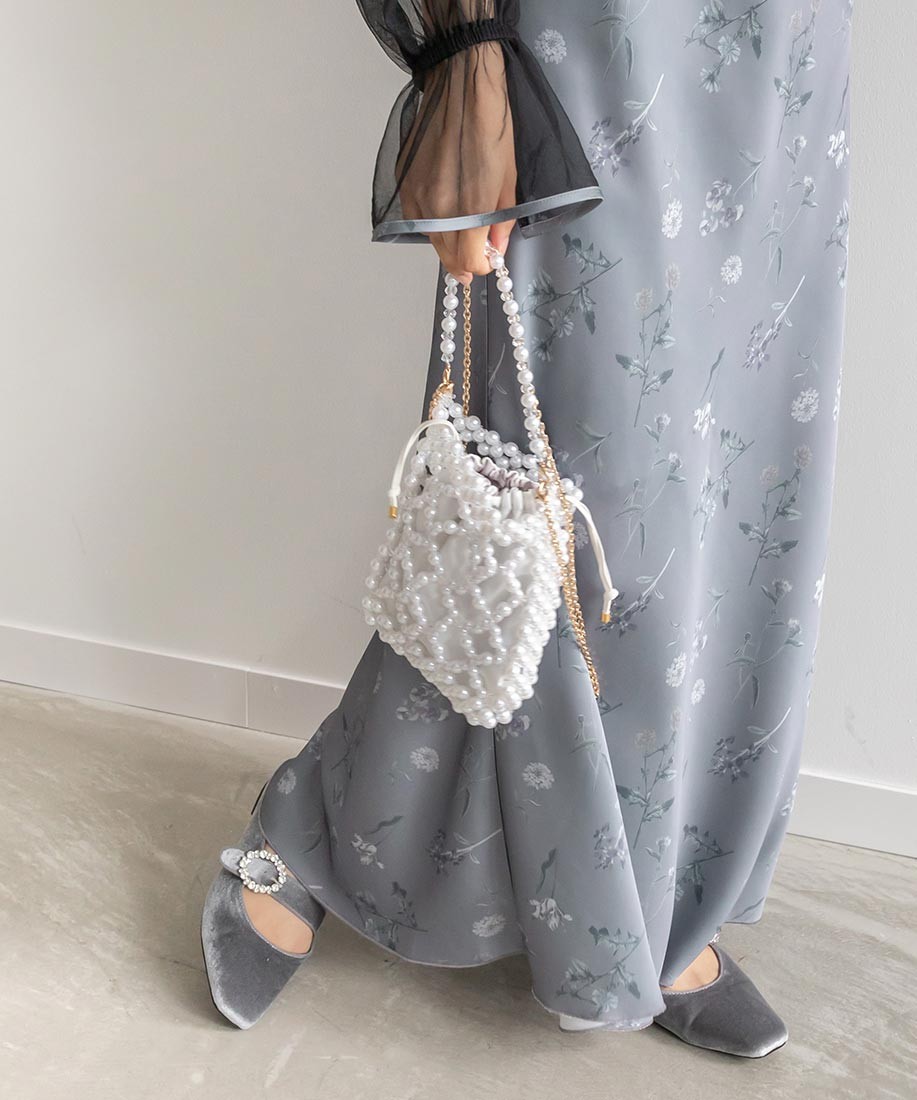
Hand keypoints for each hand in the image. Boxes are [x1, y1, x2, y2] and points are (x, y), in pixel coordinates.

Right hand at [398, 42, 516, 283]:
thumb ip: (502, 220)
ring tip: (462, 229)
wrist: (461, 84)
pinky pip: (417, 218)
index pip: (468, 262)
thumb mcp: (510, 177)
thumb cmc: (494, 127)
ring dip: (448, 242)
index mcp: (470, 207)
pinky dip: (432, 223)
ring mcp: (417, 196)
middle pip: (447, 257)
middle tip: (476, 255)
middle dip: (464, 261)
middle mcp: (438, 208)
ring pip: (431, 239)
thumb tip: (495, 249)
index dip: (480, 266)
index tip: (488, 259)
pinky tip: (445, 211)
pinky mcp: (405, 182)